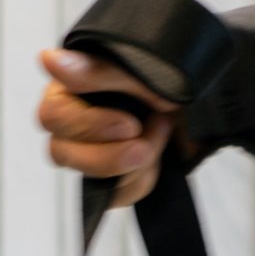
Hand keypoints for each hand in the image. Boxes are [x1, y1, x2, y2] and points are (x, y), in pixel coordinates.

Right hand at [37, 49, 179, 207]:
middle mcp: (72, 123)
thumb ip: (96, 70)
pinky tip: (158, 155)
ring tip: (161, 133)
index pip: (53, 116)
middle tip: (146, 144)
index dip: (90, 126)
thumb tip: (49, 60)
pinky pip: (116, 195)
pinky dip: (143, 179)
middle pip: (62, 154)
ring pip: (90, 179)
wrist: (205, 101)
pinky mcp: (108, 179)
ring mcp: (88, 154)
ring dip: (136, 165)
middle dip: (112, 155)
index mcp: (69, 89)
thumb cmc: (170, 75)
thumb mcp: (140, 68)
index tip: (130, 124)